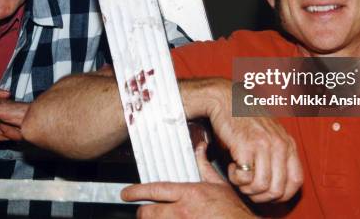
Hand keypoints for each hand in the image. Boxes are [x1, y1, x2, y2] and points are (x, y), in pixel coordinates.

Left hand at [122, 142, 254, 218]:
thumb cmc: (233, 211)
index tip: (126, 193)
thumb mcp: (219, 184)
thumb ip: (204, 166)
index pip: (155, 190)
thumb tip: (200, 148)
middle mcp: (182, 212)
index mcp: (189, 194)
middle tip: (143, 212)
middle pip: (148, 213)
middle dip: (142, 213)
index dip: (136, 192)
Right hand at [191, 79, 302, 202]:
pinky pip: (244, 178)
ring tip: (239, 177)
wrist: (226, 99)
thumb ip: (278, 154)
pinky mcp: (245, 146)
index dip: (282, 195)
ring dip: (247, 188)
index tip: (268, 195)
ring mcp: (263, 145)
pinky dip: (236, 179)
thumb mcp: (270, 134)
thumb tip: (279, 183)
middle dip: (261, 197)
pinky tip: (232, 168)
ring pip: (261, 186)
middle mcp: (279, 145)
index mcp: (288, 143)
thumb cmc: (245, 117)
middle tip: (249, 189)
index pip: (296, 181)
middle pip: (278, 189)